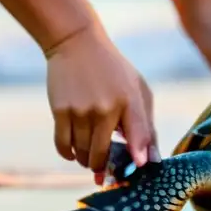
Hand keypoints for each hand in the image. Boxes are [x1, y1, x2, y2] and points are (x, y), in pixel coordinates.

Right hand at [46, 26, 158, 176]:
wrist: (76, 43)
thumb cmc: (112, 71)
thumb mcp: (137, 89)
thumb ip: (145, 124)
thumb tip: (149, 160)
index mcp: (130, 100)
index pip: (138, 133)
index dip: (139, 153)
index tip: (138, 165)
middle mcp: (105, 107)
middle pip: (102, 153)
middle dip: (102, 166)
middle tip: (103, 167)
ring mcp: (81, 110)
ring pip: (82, 153)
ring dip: (86, 160)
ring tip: (89, 156)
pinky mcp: (61, 110)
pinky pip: (63, 145)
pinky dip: (68, 154)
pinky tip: (74, 153)